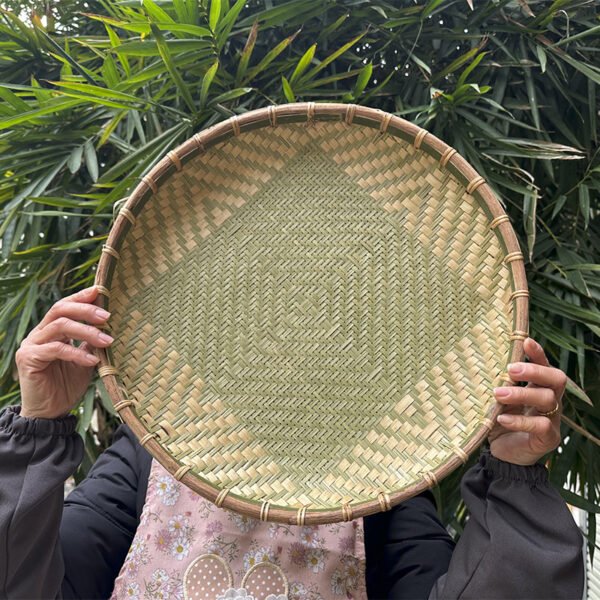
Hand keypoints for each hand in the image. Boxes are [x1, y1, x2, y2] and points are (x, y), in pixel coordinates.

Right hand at [15, 286, 112, 419]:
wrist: (50, 414)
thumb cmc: (67, 386)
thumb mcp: (85, 359)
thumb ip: (91, 342)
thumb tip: (108, 323)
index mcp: (50, 331)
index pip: (64, 306)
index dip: (81, 297)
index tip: (101, 292)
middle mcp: (38, 334)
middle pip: (60, 310)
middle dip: (86, 310)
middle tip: (107, 317)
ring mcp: (31, 345)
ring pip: (60, 326)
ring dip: (87, 331)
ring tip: (107, 341)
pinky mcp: (28, 359)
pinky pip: (56, 349)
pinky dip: (77, 352)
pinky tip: (92, 360)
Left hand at [488, 337, 564, 465]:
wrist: (503, 456)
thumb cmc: (499, 423)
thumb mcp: (497, 402)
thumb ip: (499, 387)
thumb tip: (484, 365)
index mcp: (538, 388)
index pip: (545, 366)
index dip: (538, 354)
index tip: (525, 341)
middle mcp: (550, 402)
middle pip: (556, 379)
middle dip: (534, 371)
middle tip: (510, 369)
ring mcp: (552, 420)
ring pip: (548, 399)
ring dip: (521, 394)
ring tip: (498, 394)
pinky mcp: (548, 439)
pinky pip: (541, 426)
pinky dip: (520, 420)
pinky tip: (501, 419)